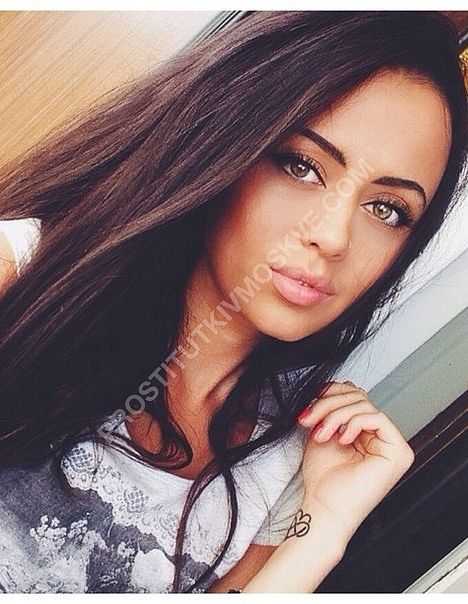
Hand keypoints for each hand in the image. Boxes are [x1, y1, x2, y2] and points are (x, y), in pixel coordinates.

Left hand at [297, 380, 414, 542]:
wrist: (324, 509)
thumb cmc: (323, 479)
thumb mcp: (322, 431)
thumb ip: (330, 409)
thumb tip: (328, 385)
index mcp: (367, 432)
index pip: (354, 395)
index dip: (330, 394)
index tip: (308, 409)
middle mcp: (383, 437)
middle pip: (359, 396)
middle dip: (328, 404)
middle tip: (308, 420)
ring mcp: (393, 445)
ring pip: (364, 404)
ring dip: (335, 415)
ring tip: (320, 434)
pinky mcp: (398, 452)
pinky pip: (377, 417)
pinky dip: (353, 423)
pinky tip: (340, 439)